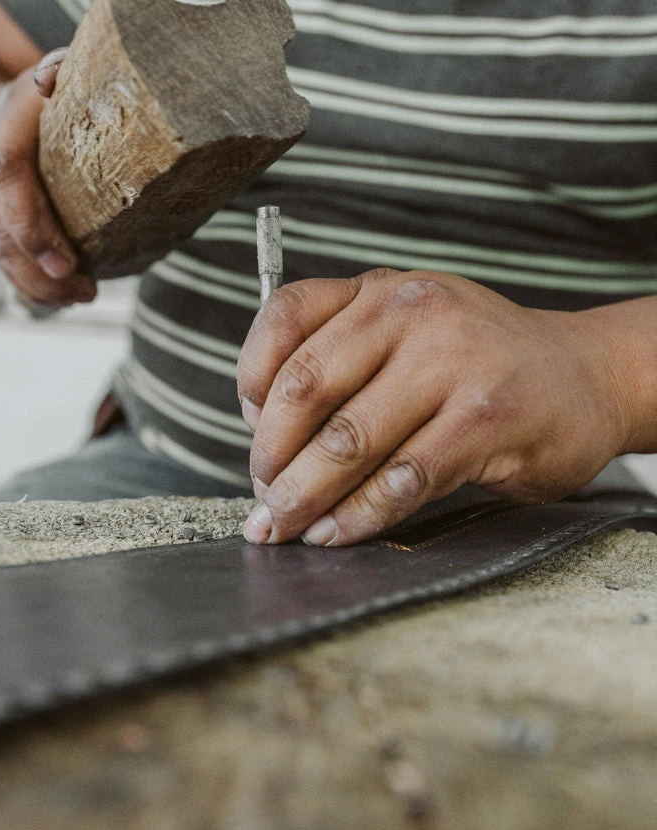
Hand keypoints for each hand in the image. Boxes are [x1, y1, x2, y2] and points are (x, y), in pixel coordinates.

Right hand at [0, 48, 95, 306]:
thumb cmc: (47, 97)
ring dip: (39, 285)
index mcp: (3, 122)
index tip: (67, 262)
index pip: (5, 174)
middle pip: (0, 228)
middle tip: (85, 291)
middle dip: (41, 269)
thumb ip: (66, 78)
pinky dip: (31, 286)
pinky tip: (61, 299)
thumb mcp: (61, 78)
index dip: (31, 224)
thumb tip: (65, 79)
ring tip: (82, 296)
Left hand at [237, 269, 634, 545]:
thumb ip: (344, 360)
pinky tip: (337, 532)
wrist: (586, 376)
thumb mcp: (412, 331)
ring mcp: (453, 366)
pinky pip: (400, 481)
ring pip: (347, 442)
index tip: (251, 432)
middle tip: (264, 500)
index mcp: (381, 292)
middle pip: (305, 390)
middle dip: (270, 458)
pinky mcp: (486, 423)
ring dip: (304, 497)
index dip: (249, 381)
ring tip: (287, 527)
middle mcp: (413, 315)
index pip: (285, 318)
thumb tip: (265, 433)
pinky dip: (357, 517)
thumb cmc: (483, 364)